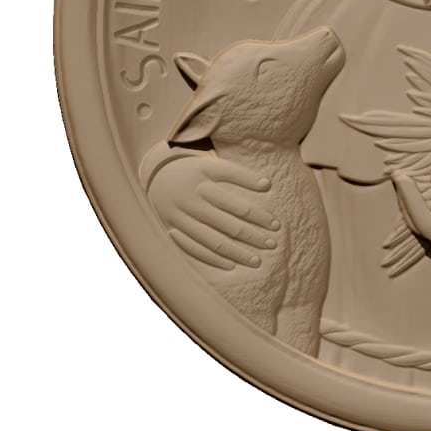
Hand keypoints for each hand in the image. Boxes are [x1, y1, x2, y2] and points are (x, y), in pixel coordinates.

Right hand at [148, 154, 279, 270]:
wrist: (154, 175)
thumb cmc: (193, 171)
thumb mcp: (212, 165)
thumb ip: (239, 174)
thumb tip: (268, 184)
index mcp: (205, 178)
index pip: (238, 201)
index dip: (258, 213)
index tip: (276, 225)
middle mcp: (193, 197)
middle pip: (229, 222)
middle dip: (253, 235)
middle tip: (272, 244)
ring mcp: (181, 215)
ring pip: (213, 239)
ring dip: (237, 252)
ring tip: (257, 260)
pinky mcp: (171, 229)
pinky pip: (194, 248)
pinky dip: (213, 258)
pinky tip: (231, 265)